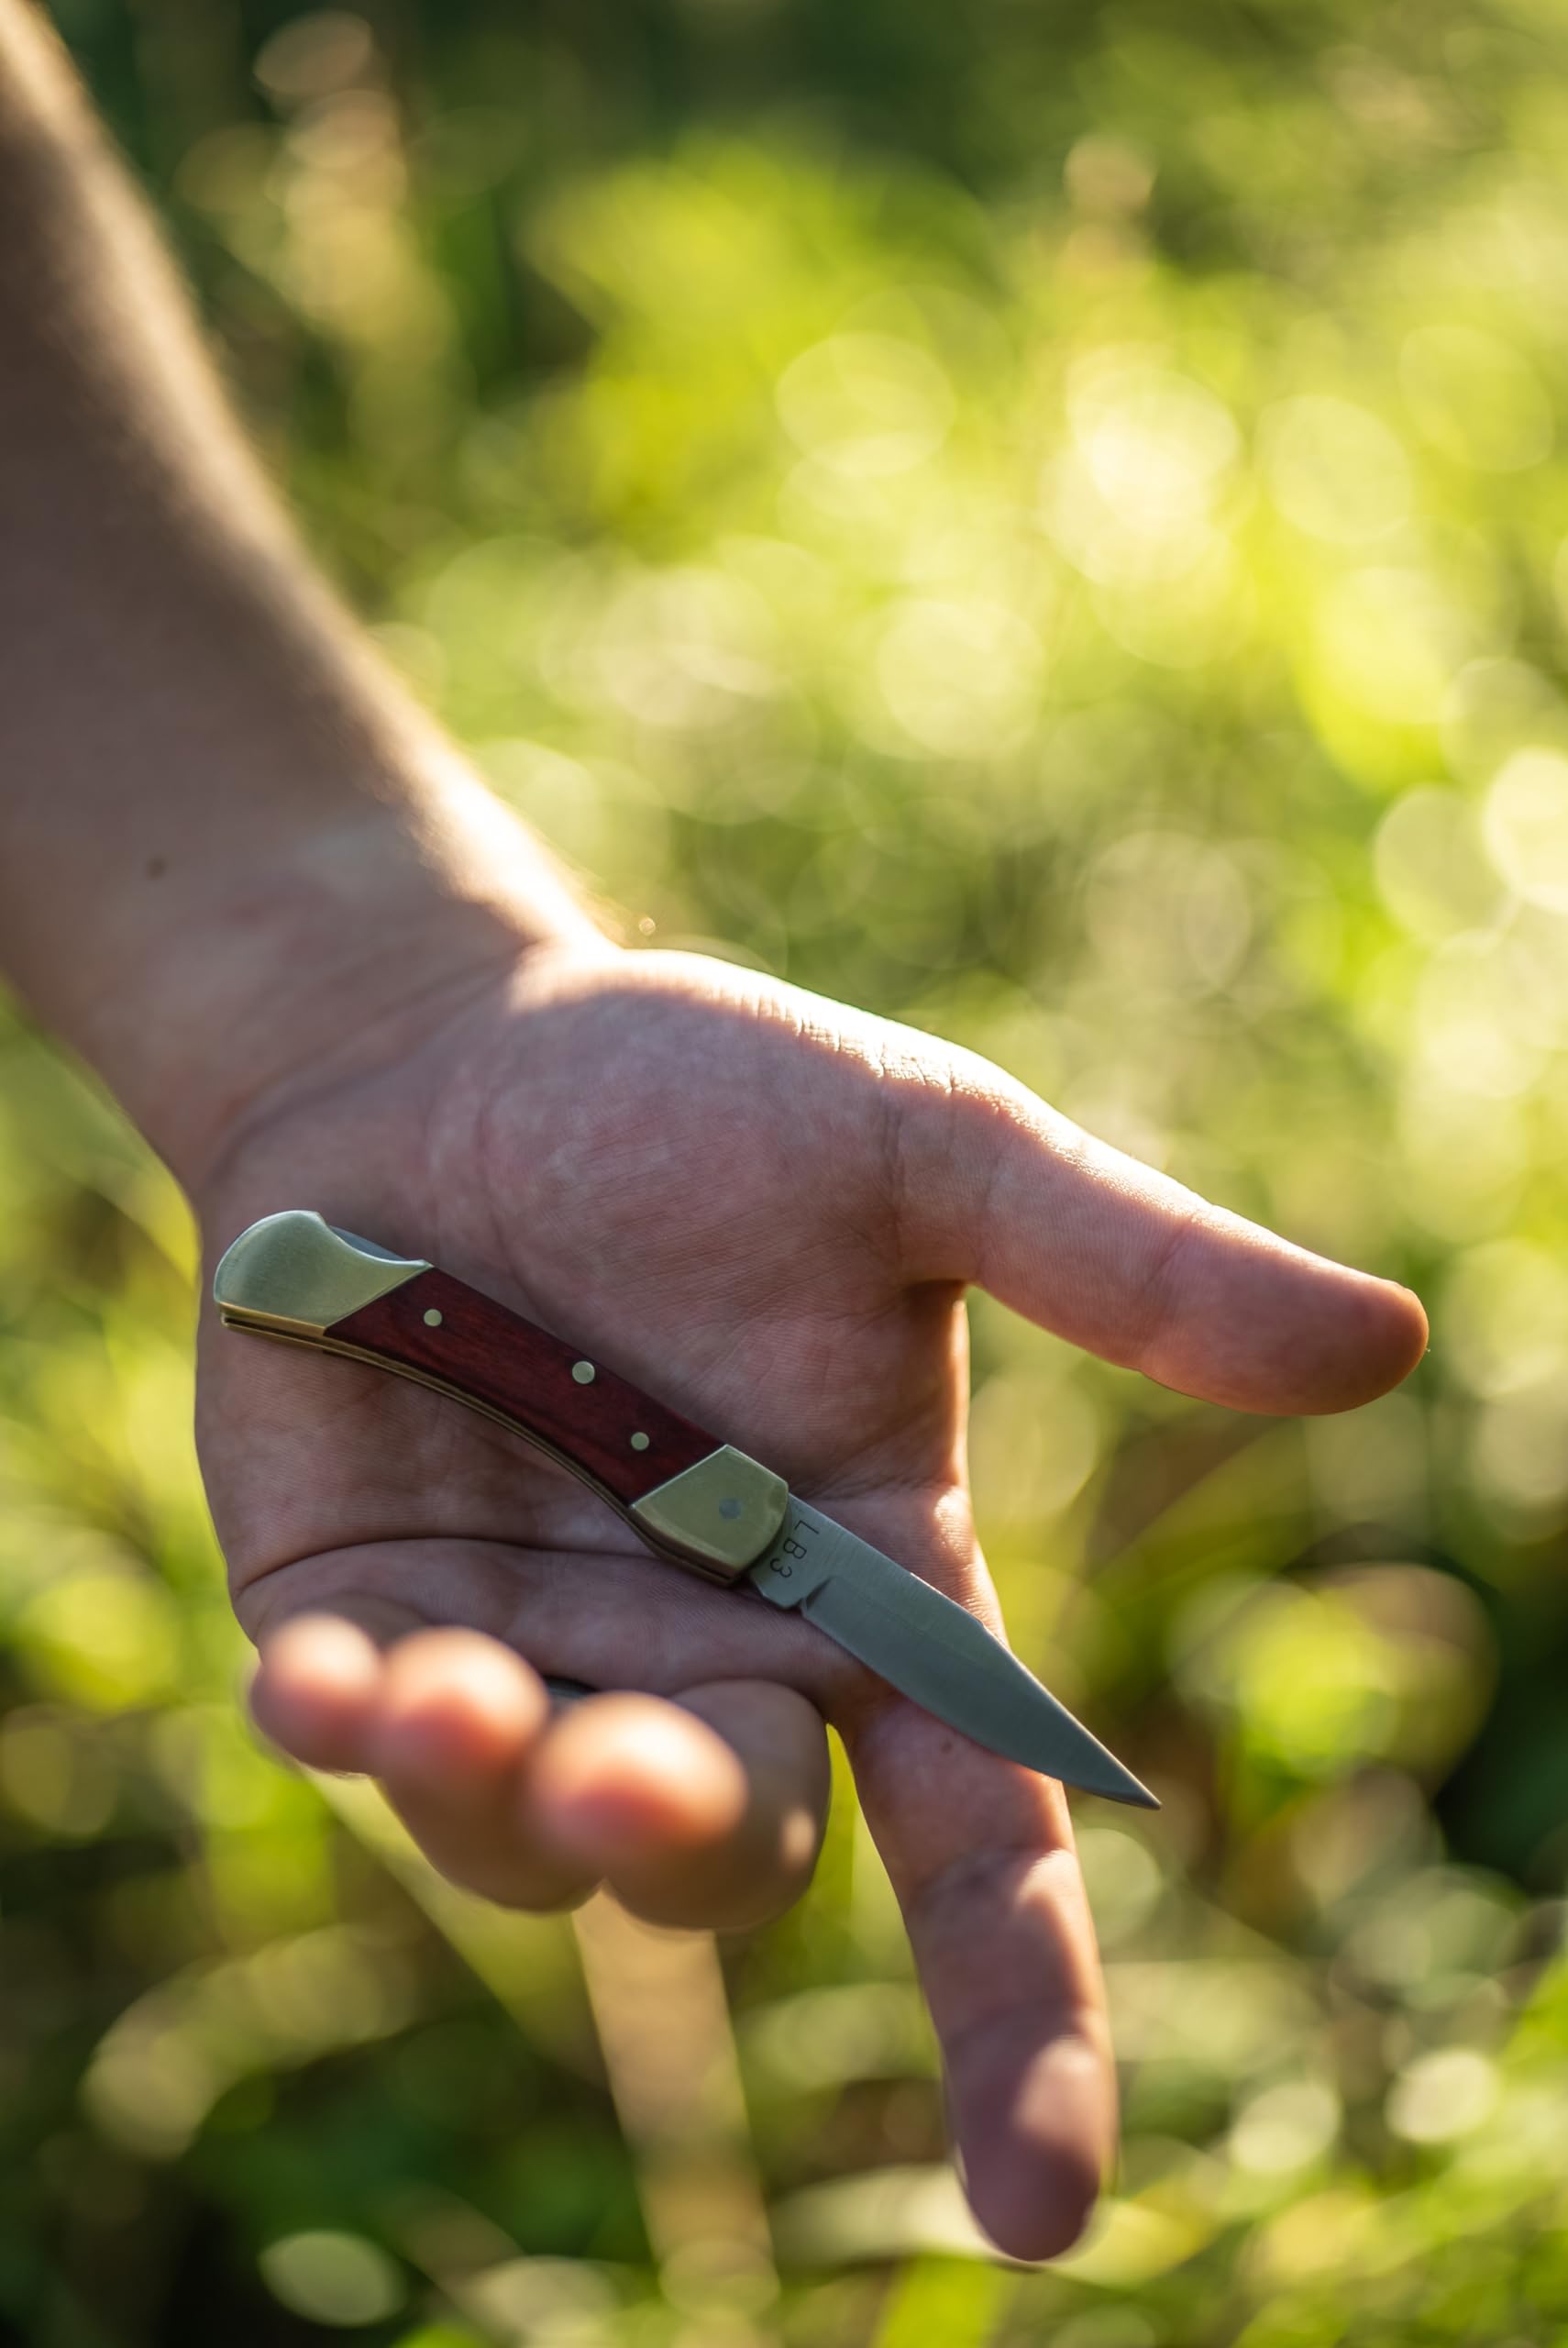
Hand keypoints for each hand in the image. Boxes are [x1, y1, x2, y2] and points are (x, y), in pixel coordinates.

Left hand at [196, 937, 1425, 2257]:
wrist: (446, 1052)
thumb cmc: (701, 1097)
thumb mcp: (925, 1158)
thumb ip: (1126, 1264)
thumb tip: (1386, 1344)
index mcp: (867, 1585)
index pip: (977, 1844)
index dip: (1020, 2025)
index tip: (1044, 2200)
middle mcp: (710, 1653)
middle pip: (733, 1855)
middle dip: (682, 1841)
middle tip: (619, 1764)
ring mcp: (532, 1650)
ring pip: (532, 1838)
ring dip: (492, 1794)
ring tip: (435, 1689)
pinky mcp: (361, 1615)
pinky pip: (358, 1741)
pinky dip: (341, 1731)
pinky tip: (322, 1671)